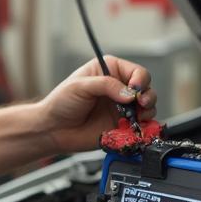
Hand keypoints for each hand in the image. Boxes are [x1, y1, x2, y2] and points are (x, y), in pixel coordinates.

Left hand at [37, 55, 156, 152]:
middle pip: (146, 89)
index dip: (139, 80)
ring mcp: (122, 108)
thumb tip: (128, 94)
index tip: (134, 90)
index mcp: (110, 71)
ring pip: (148, 107)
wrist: (53, 129)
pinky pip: (141, 125)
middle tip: (140, 104)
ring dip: (147, 111)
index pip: (136, 72)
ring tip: (136, 117)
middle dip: (147, 96)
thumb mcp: (80, 86)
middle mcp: (119, 88)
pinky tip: (134, 127)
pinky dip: (142, 127)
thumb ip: (106, 85)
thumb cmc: (61, 103)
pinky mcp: (122, 126)